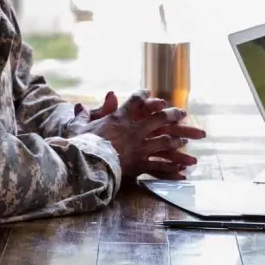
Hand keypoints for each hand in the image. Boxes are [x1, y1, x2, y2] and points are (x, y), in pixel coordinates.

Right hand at [80, 90, 206, 181]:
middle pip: (160, 118)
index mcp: (120, 118)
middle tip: (183, 113)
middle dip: (173, 114)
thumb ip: (83, 115)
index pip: (136, 101)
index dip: (144, 95)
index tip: (149, 93)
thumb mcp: (78, 127)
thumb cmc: (80, 145)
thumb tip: (79, 105)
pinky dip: (172, 169)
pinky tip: (182, 171)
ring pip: (164, 141)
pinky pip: (160, 166)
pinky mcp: (140, 165)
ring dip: (176, 141)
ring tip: (185, 141)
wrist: (84, 165)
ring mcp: (139, 147)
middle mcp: (134, 130)